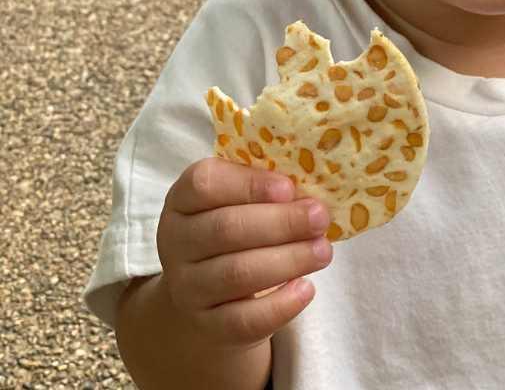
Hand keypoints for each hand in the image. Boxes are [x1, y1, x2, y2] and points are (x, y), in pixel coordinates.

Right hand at [156, 158, 332, 348]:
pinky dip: (279, 305)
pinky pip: (243, 320)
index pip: (204, 184)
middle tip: (320, 218)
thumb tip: (309, 193)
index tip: (289, 188)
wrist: (208, 290)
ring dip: (288, 260)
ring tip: (323, 251)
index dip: (249, 184)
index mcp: (184, 198)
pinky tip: (306, 289)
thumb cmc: (235, 225)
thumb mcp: (240, 198)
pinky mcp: (207, 325)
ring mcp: (187, 287)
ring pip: (237, 274)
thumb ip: (267, 188)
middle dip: (282, 223)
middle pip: (226, 229)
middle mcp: (176, 242)